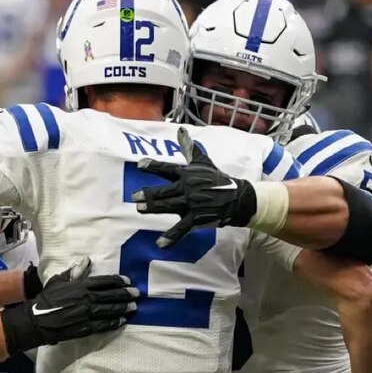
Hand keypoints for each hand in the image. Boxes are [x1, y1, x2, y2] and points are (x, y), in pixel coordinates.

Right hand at [0, 258, 137, 352]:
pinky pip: (103, 325)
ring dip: (123, 308)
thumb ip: (75, 272)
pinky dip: (113, 323)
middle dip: (125, 294)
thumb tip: (87, 261)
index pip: (103, 282)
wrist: (38, 320)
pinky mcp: (85, 328)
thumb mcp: (59, 280)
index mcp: (80, 286)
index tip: (128, 281)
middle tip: (137, 294)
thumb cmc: (47, 298)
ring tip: (133, 307)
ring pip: (109, 310)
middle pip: (110, 296)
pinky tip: (122, 321)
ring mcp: (86, 314)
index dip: (117, 281)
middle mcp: (86, 299)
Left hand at [129, 127, 254, 247]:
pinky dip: (171, 237)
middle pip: (164, 191)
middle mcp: (188, 188)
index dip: (153, 166)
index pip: (167, 168)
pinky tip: (160, 244)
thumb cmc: (217, 179)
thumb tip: (180, 129)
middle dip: (149, 194)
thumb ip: (189, 147)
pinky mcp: (196, 219)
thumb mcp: (204, 162)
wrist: (237, 198)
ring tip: (140, 208)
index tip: (140, 164)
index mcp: (187, 174)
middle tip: (134, 196)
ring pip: (168, 206)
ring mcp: (191, 204)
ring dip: (153, 208)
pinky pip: (181, 229)